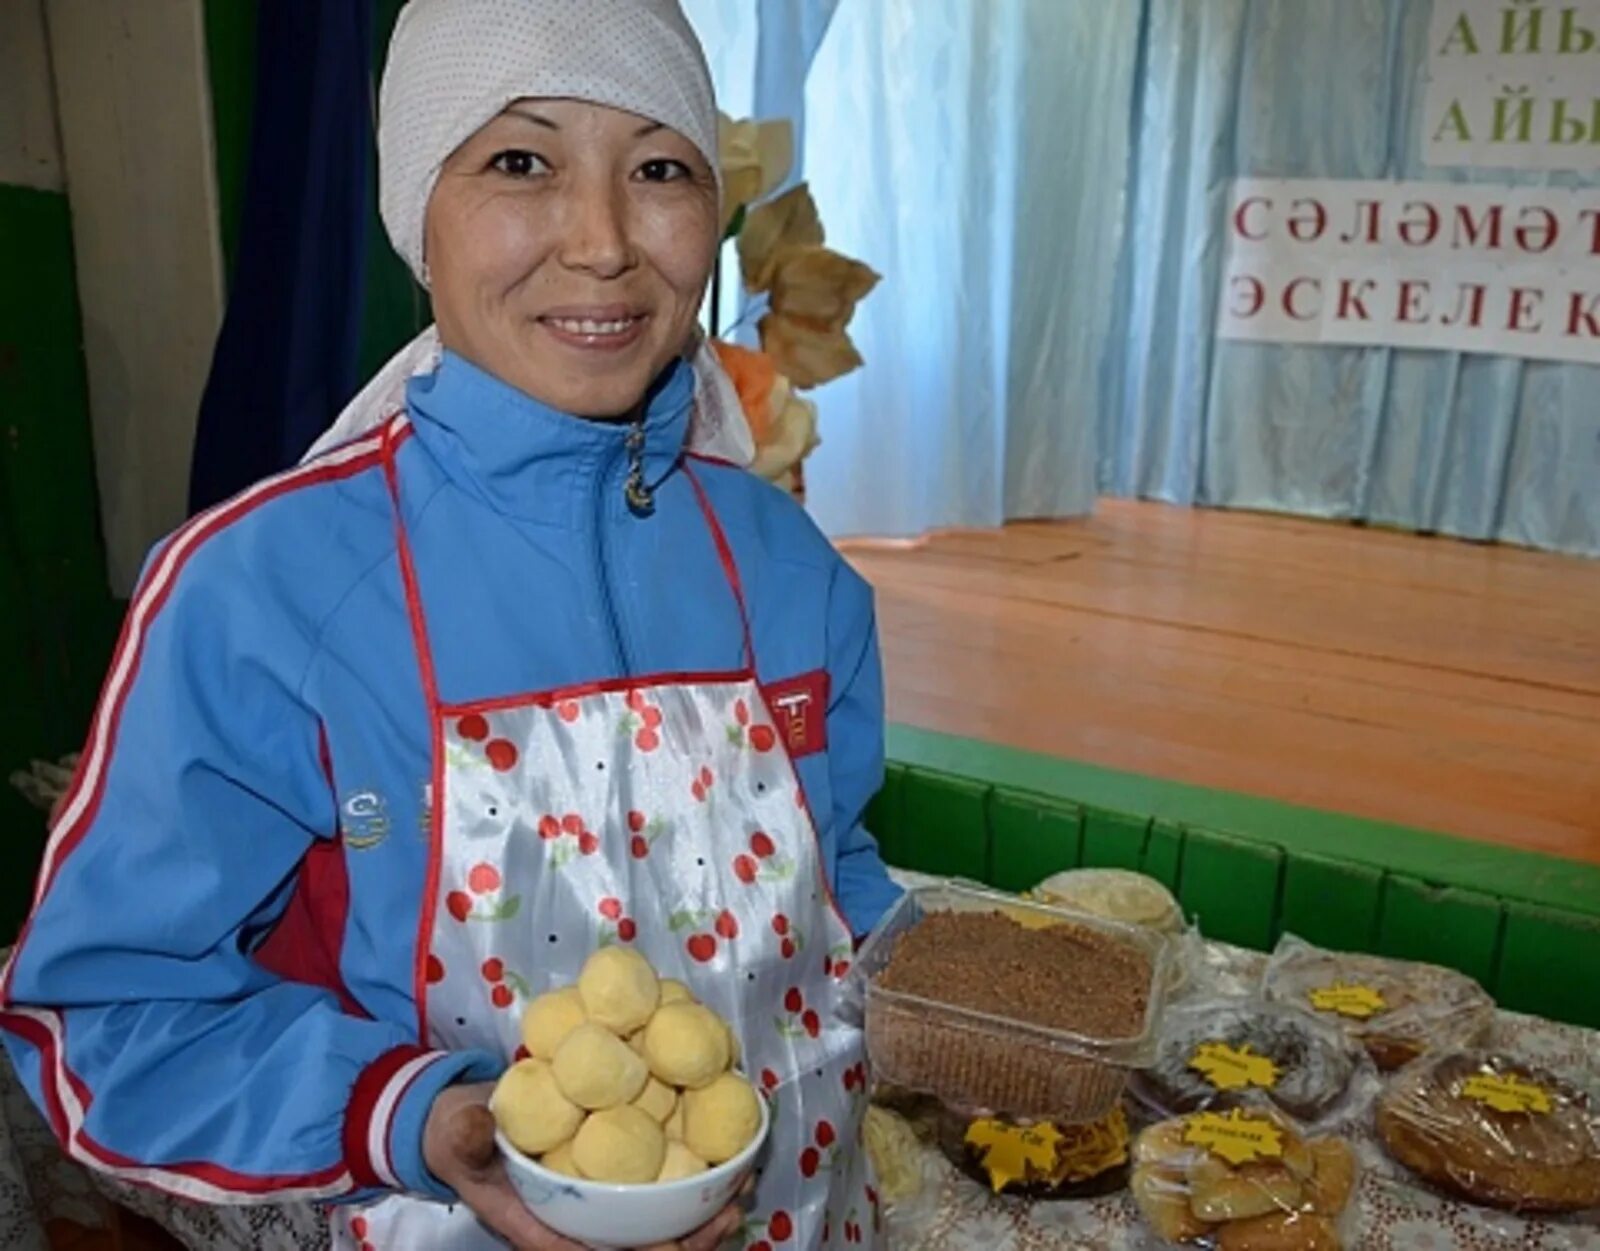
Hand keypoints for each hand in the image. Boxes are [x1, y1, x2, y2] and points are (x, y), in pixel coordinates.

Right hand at [423, 1082, 747, 1250]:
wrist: (456, 1117)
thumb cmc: (457, 1133)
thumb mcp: (456, 1132)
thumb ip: (466, 1134)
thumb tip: (477, 1126)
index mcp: (542, 1226)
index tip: (680, 1248)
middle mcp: (575, 1221)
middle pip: (640, 1245)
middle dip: (689, 1237)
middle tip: (731, 1208)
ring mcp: (593, 1200)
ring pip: (654, 1222)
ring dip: (699, 1213)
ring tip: (740, 1187)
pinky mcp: (605, 1173)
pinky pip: (651, 1187)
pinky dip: (687, 1178)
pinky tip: (721, 1160)